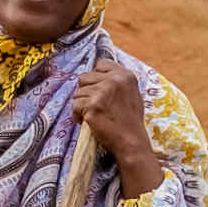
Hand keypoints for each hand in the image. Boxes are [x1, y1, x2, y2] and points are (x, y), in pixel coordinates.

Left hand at [74, 60, 161, 196]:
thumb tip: (98, 74)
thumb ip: (118, 82)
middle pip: (84, 77)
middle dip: (86, 92)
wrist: (131, 142)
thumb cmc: (130, 121)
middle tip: (94, 106)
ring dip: (81, 105)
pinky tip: (87, 122)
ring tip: (92, 116)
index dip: (96, 77)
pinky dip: (77, 116)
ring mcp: (102, 92)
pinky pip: (75, 106)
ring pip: (78, 92)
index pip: (100, 64)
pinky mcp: (93, 106)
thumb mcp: (132, 94)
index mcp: (125, 75)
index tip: (99, 91)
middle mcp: (114, 80)